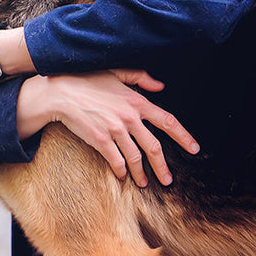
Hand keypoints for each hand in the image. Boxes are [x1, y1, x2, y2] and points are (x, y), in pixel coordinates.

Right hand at [25, 69, 199, 187]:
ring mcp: (115, 130)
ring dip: (141, 174)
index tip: (194, 148)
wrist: (60, 93)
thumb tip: (160, 85)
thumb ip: (140, 77)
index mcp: (136, 101)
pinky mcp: (101, 140)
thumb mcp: (115, 72)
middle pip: (154, 147)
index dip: (183, 137)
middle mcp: (130, 117)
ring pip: (136, 158)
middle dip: (163, 167)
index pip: (168, 121)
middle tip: (168, 180)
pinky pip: (116, 161)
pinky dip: (121, 171)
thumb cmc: (86, 80)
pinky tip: (122, 176)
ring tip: (143, 182)